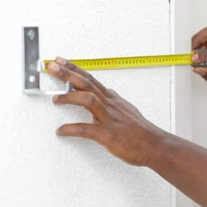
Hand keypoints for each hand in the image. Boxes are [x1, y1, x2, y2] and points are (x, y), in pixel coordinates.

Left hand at [47, 57, 165, 166]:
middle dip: (67, 74)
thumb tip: (108, 91)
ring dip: (69, 97)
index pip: (90, 79)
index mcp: (112, 99)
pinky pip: (86, 130)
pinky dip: (71, 129)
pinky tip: (60, 130)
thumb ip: (115, 100)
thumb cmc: (140, 131)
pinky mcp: (108, 135)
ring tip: (55, 99)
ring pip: (88, 100)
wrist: (154, 145)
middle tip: (52, 67)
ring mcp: (109, 119)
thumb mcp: (127, 109)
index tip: (61, 61)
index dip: (74, 68)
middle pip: (86, 84)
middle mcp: (110, 105)